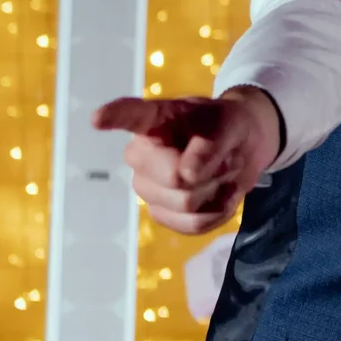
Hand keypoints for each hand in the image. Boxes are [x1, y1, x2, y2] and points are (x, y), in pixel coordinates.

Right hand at [94, 86, 281, 232]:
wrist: (242, 148)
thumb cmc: (226, 127)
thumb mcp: (229, 124)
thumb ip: (210, 145)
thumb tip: (185, 176)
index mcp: (154, 121)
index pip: (131, 116)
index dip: (114, 116)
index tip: (98, 118)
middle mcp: (141, 155)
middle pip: (173, 179)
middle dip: (211, 172)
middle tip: (224, 156)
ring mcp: (148, 187)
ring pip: (186, 205)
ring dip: (218, 190)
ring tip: (223, 172)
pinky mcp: (163, 213)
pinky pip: (193, 225)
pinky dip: (218, 212)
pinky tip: (221, 195)